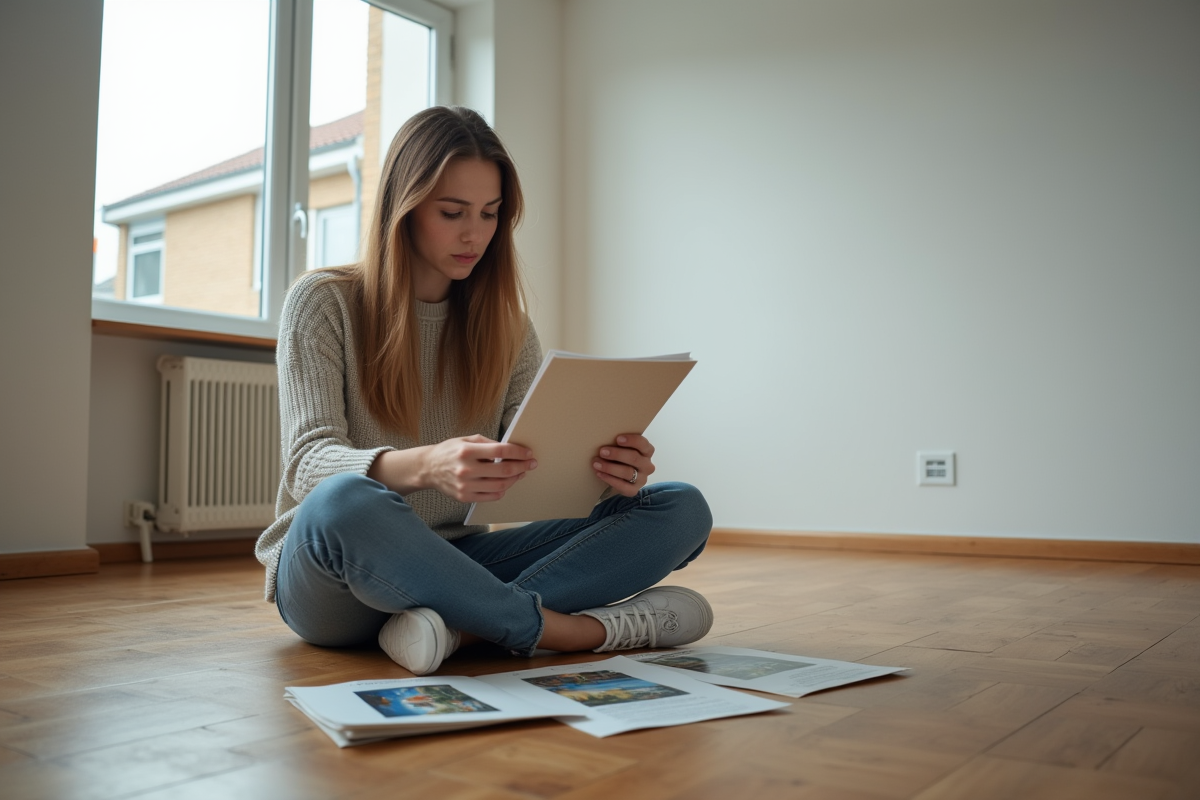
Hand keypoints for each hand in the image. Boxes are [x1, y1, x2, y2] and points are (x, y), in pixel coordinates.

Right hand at [422, 435, 536, 502]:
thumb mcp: (467, 440)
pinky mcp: (464, 497)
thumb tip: (511, 449)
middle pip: (503, 470)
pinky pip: (491, 496)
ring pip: (500, 485)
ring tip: (521, 473)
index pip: (500, 451)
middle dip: (522, 466)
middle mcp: (466, 469)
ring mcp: (465, 486)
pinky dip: (503, 490)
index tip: (528, 453)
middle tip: (531, 464)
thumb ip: (488, 443)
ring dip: (515, 479)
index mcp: (467, 451)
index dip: (518, 452)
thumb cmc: (450, 452)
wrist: (428, 468)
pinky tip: (506, 484)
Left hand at [593, 433, 654, 496]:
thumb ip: (619, 444)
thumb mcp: (623, 449)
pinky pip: (623, 486)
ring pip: (628, 472)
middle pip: (634, 458)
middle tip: (602, 451)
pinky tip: (599, 474)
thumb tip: (604, 437)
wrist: (620, 478)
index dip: (632, 441)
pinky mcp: (634, 490)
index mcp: (647, 451)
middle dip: (617, 454)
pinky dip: (610, 479)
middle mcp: (647, 465)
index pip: (643, 444)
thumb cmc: (621, 458)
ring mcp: (642, 479)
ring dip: (610, 467)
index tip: (618, 439)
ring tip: (597, 463)